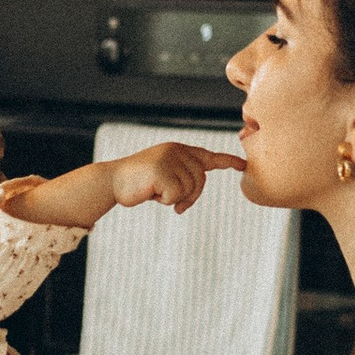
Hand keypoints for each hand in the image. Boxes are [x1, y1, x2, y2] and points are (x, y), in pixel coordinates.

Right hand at [105, 140, 245, 214]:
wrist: (111, 182)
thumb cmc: (138, 183)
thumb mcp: (163, 176)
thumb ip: (182, 177)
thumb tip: (196, 186)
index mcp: (178, 150)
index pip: (208, 156)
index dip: (227, 161)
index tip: (243, 165)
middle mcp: (176, 150)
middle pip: (201, 179)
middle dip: (191, 196)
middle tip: (175, 203)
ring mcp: (169, 158)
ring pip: (189, 188)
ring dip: (175, 199)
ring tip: (156, 192)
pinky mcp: (161, 170)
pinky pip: (177, 195)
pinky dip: (165, 201)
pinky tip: (150, 193)